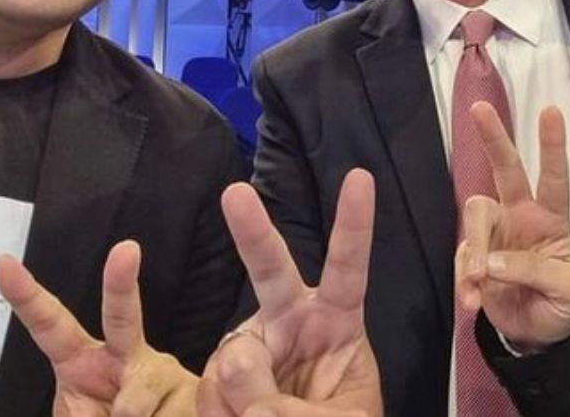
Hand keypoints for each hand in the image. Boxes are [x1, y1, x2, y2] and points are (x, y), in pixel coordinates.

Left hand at [0, 241, 197, 416]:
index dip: (26, 297)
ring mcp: (160, 369)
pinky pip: (166, 416)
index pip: (49, 326)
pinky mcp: (188, 388)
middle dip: (121, 282)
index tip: (3, 263)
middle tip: (126, 249)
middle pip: (121, 315)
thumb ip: (78, 414)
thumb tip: (121, 409)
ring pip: (136, 402)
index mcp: (81, 362)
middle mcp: (124, 354)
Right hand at [198, 168, 381, 416]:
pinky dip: (222, 416)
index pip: (347, 267)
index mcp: (336, 321)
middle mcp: (288, 319)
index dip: (353, 225)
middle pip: (269, 268)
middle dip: (252, 229)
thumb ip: (303, 408)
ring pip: (237, 357)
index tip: (360, 177)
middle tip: (235, 193)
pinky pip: (209, 389)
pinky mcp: (217, 375)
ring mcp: (250, 345)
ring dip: (250, 401)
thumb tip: (245, 390)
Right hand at [455, 102, 569, 349]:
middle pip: (505, 170)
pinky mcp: (472, 255)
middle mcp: (519, 216)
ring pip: (474, 215)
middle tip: (478, 109)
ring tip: (477, 284)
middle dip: (494, 138)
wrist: (533, 335)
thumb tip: (490, 261)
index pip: (554, 179)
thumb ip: (533, 271)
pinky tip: (473, 301)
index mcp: (550, 220)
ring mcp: (493, 233)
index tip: (551, 111)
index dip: (552, 147)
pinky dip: (465, 280)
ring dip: (475, 248)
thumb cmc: (559, 305)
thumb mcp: (565, 292)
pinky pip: (462, 256)